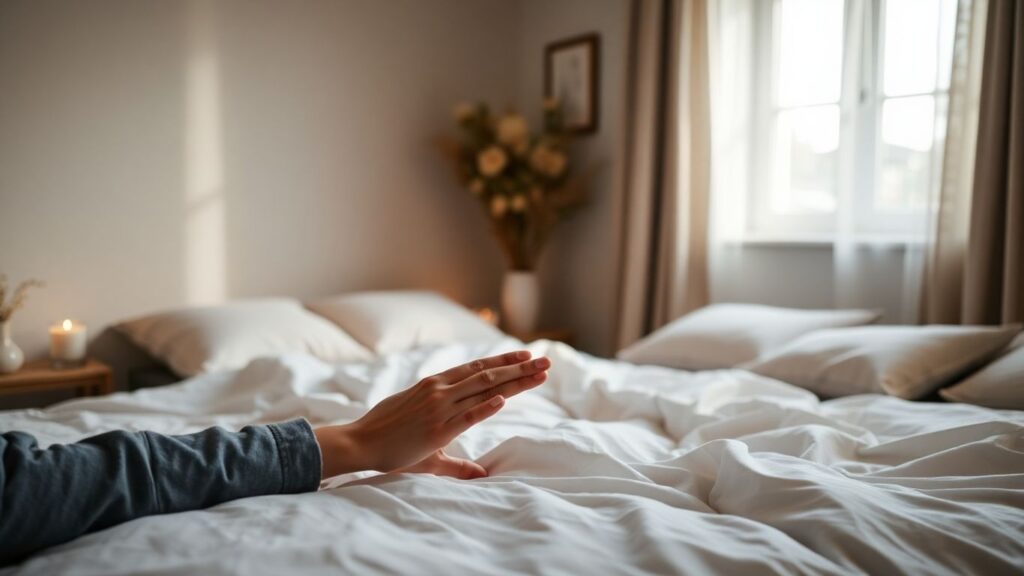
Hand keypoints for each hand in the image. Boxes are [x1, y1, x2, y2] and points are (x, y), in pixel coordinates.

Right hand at [314, 350, 549, 479]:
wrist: (361, 441)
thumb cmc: (388, 437)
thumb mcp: (425, 438)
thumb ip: (455, 455)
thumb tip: (479, 472)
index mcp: (437, 386)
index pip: (478, 369)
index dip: (505, 362)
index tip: (527, 356)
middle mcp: (440, 391)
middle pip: (488, 375)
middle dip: (519, 368)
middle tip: (546, 361)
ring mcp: (439, 408)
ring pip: (484, 389)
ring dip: (514, 380)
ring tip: (538, 373)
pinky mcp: (436, 429)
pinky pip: (466, 416)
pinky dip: (486, 407)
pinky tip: (504, 400)